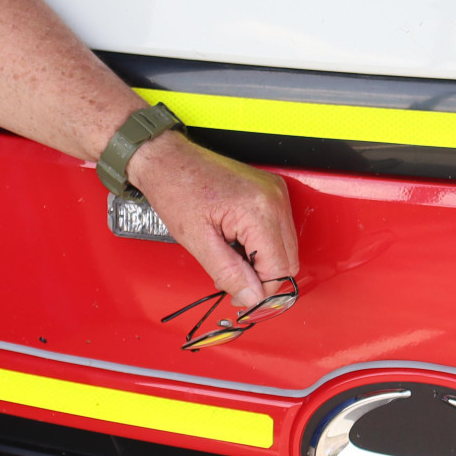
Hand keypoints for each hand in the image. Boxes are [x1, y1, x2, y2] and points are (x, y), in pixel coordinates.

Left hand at [127, 133, 297, 309]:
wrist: (167, 157)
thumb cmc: (175, 188)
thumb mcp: (196, 239)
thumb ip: (227, 272)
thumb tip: (251, 298)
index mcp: (258, 210)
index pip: (280, 269)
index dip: (260, 291)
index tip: (239, 298)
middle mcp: (274, 199)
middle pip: (288, 260)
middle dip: (262, 278)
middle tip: (231, 281)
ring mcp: (275, 192)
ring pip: (285, 247)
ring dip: (262, 262)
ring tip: (230, 256)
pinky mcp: (270, 190)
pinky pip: (278, 230)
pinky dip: (261, 244)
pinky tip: (236, 241)